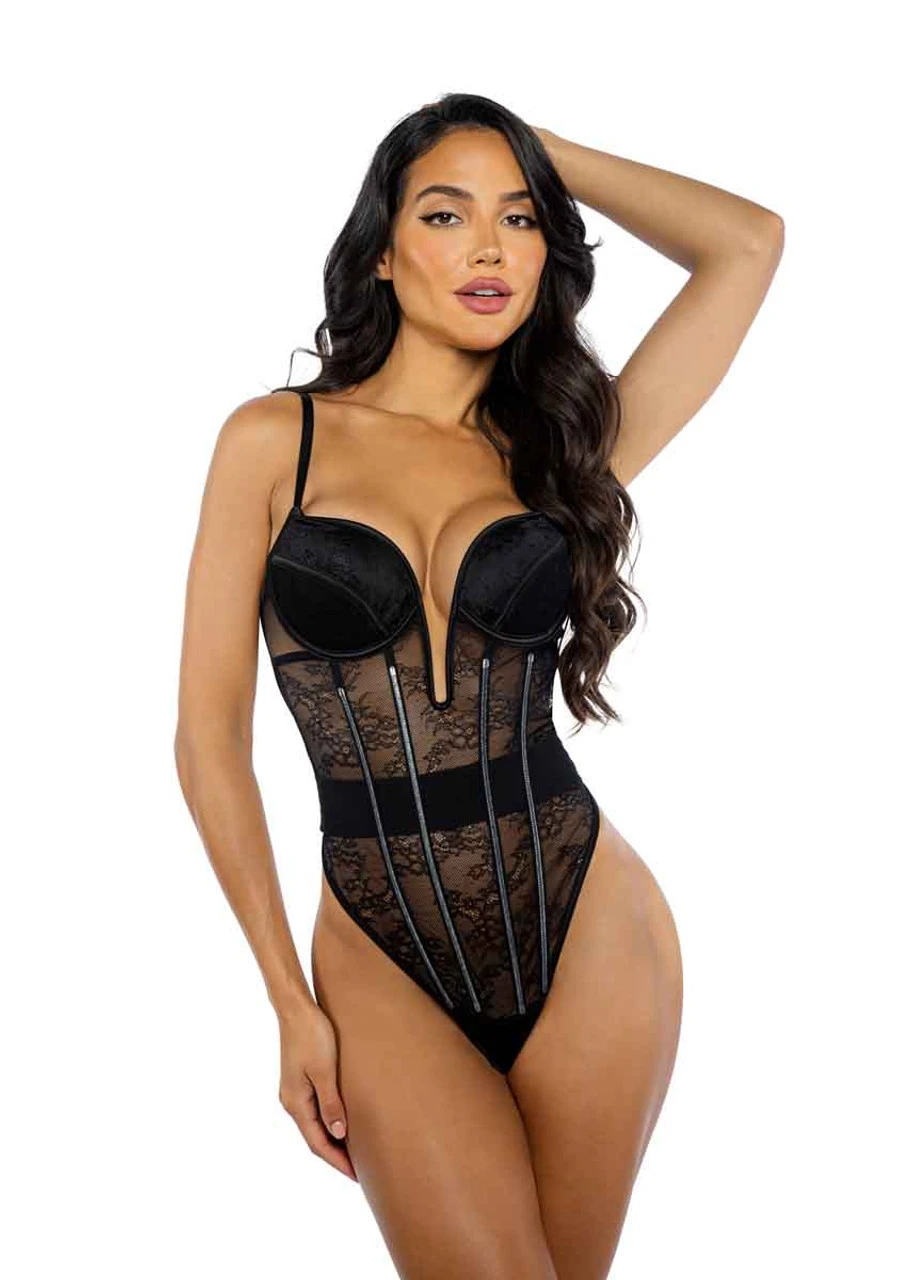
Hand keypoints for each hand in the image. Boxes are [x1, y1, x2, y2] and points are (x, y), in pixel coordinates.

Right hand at [276, 1004, 356, 1181]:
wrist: (295, 1008)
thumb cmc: (312, 1035)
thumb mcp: (325, 1070)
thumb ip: (331, 1103)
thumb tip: (338, 1135)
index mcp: (296, 1103)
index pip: (317, 1143)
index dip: (337, 1162)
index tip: (356, 1176)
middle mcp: (292, 1101)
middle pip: (315, 1138)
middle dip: (336, 1156)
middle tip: (360, 1171)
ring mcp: (294, 1091)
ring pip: (315, 1125)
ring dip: (332, 1140)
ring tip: (354, 1153)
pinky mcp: (300, 1080)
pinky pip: (315, 1111)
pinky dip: (329, 1122)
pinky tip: (342, 1123)